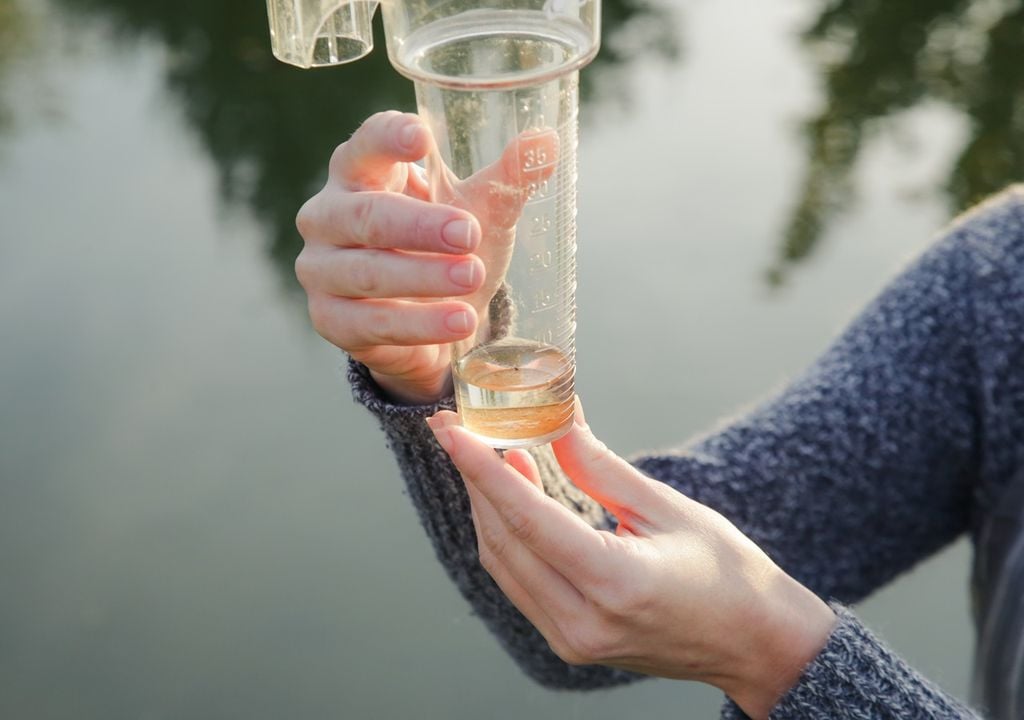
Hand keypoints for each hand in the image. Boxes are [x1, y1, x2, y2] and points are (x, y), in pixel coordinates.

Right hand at [295, 111, 556, 403]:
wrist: (429, 322)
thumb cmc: (444, 248)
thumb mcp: (479, 211)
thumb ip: (508, 178)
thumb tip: (546, 142)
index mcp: (360, 172)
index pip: (366, 144)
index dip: (389, 139)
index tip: (423, 138)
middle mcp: (328, 216)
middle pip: (366, 215)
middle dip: (419, 226)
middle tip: (468, 234)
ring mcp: (322, 270)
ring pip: (367, 272)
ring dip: (423, 276)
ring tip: (473, 278)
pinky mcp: (330, 320)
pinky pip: (372, 323)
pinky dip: (419, 324)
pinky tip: (458, 321)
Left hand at [426, 401, 835, 719]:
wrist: (755, 644)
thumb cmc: (728, 573)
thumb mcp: (668, 508)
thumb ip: (600, 467)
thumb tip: (557, 416)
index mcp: (617, 584)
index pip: (528, 520)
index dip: (482, 470)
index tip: (450, 431)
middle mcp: (584, 622)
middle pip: (503, 541)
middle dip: (473, 480)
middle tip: (456, 429)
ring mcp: (572, 641)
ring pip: (503, 563)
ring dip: (487, 506)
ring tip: (484, 451)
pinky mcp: (570, 642)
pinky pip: (519, 582)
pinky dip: (507, 536)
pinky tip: (511, 495)